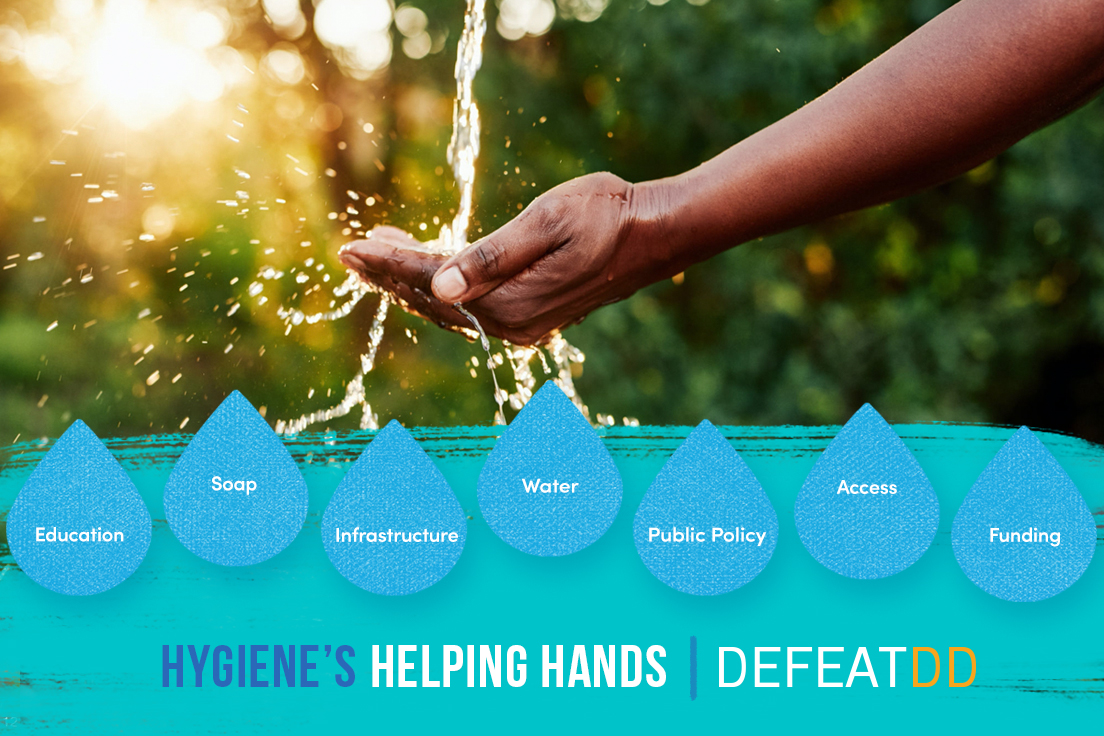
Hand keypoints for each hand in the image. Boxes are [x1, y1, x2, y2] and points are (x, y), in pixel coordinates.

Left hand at [338, 172, 670, 344]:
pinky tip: (428, 267)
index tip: (348, 247)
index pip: (430, 282)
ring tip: (377, 254)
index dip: (387, 264)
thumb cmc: (606, 214)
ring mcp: (522, 324)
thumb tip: (439, 284)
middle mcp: (511, 323)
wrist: (655, 233)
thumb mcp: (546, 222)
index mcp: (510, 301)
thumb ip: (491, 256)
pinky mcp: (531, 316)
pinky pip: (470, 306)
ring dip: (410, 281)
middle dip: (389, 275)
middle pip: (431, 301)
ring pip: (449, 306)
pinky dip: (441, 286)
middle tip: (350, 252)